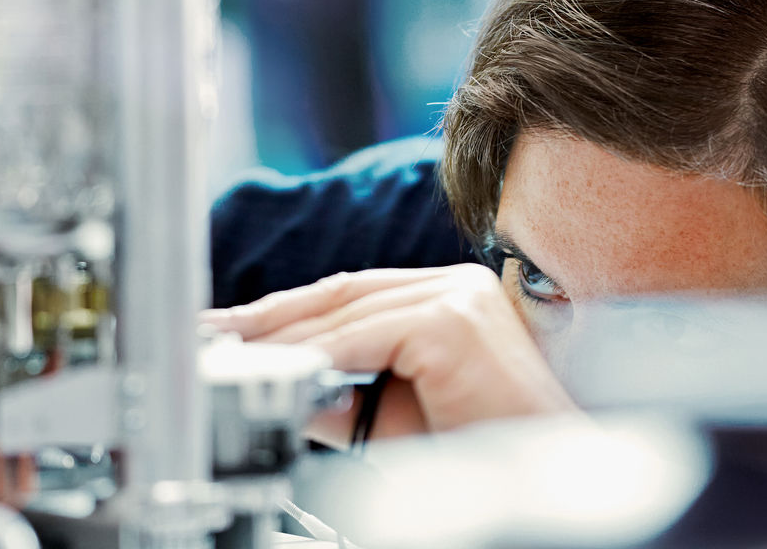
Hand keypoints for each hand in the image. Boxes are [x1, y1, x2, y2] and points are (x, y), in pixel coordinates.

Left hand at [200, 264, 576, 446]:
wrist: (549, 481)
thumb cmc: (484, 452)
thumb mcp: (393, 415)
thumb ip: (340, 390)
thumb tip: (282, 379)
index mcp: (450, 297)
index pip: (354, 292)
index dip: (291, 310)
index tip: (238, 327)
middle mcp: (456, 285)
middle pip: (343, 291)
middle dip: (273, 316)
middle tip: (216, 333)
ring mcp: (458, 298)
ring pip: (347, 311)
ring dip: (285, 337)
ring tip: (235, 355)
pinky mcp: (454, 322)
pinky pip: (365, 337)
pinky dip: (318, 356)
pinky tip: (282, 371)